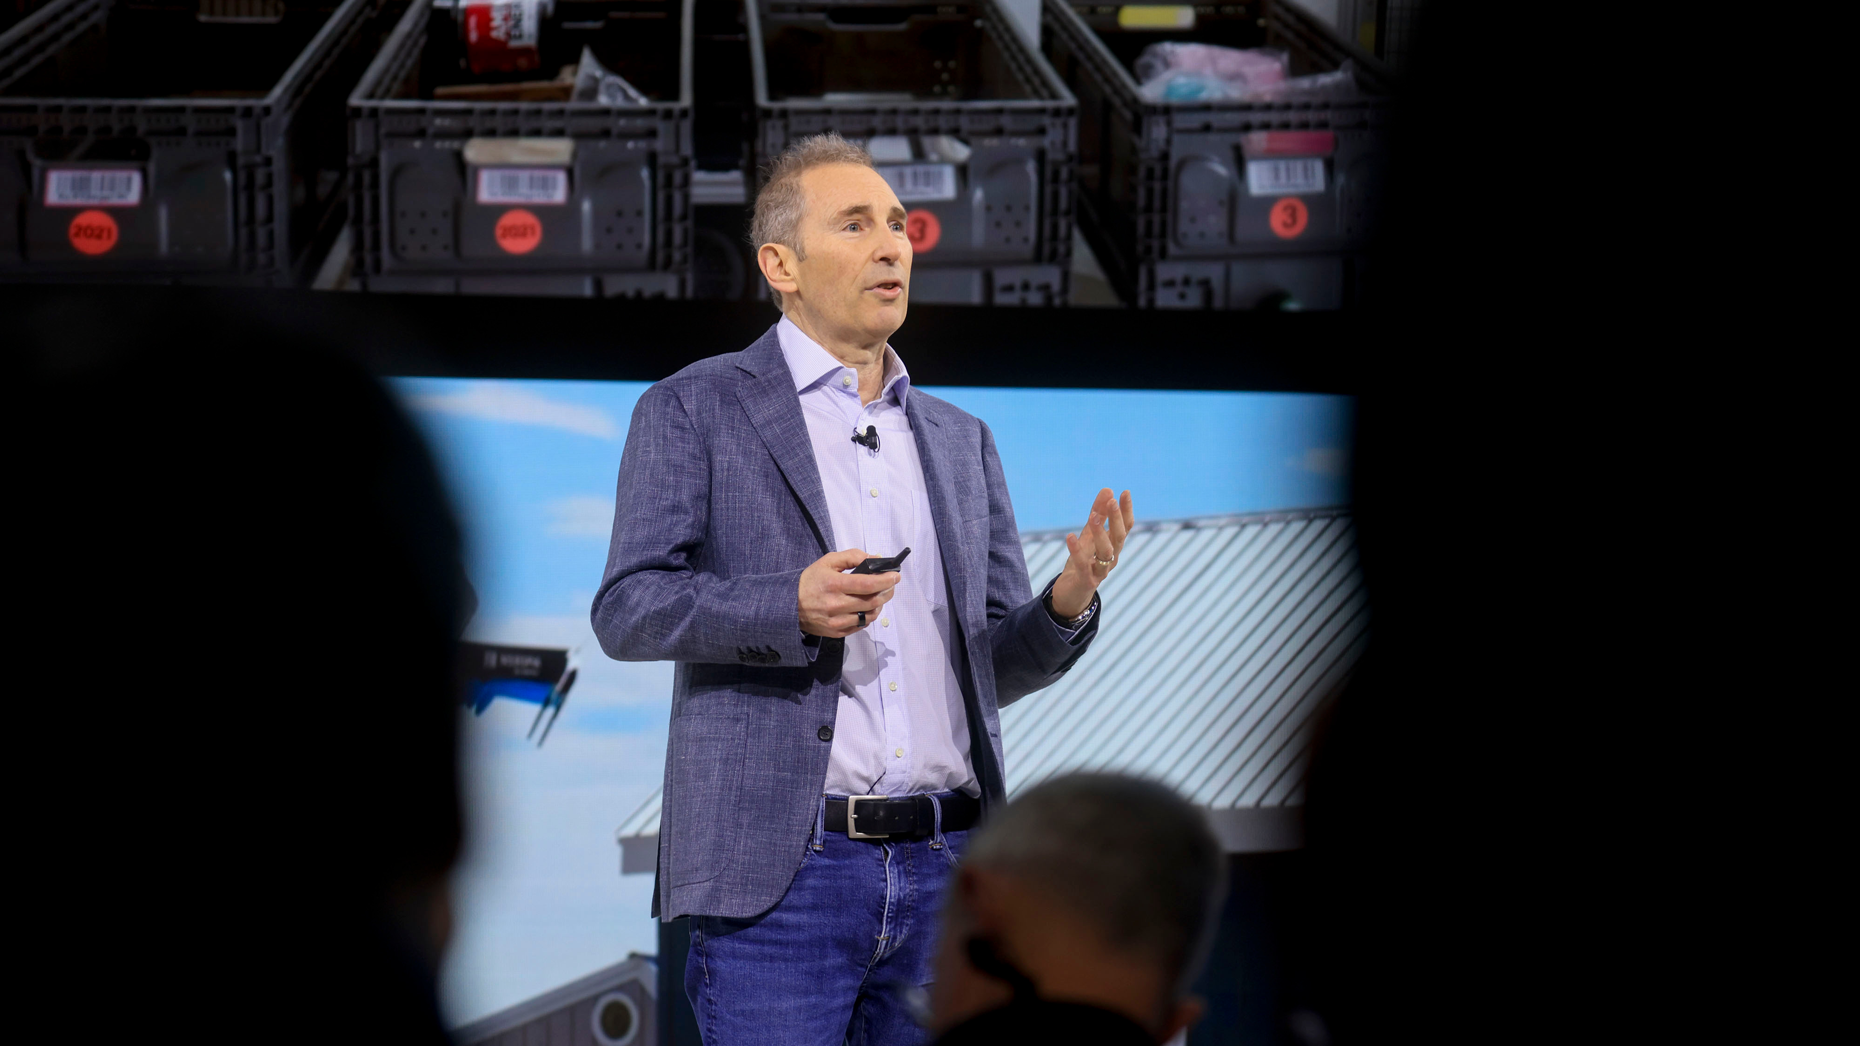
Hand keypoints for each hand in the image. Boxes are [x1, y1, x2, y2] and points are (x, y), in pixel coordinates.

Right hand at [799, 549, 899, 637]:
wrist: (789, 606)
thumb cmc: (810, 581)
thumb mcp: (827, 562)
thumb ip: (852, 556)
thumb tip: (874, 558)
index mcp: (834, 584)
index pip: (867, 584)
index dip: (885, 580)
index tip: (896, 576)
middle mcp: (836, 605)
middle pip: (872, 601)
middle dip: (887, 591)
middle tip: (891, 585)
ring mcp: (837, 621)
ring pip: (870, 615)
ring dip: (880, 604)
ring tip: (880, 595)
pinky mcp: (837, 632)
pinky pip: (861, 625)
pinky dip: (868, 615)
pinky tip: (867, 607)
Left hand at [1049, 488, 1132, 619]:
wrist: (1072, 594)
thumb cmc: (1084, 562)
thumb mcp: (1089, 536)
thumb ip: (1098, 515)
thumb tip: (1108, 489)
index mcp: (1114, 547)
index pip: (1125, 527)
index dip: (1126, 510)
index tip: (1125, 492)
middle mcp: (1112, 558)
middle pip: (1119, 538)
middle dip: (1116, 519)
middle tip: (1112, 501)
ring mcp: (1100, 571)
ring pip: (1106, 552)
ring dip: (1100, 533)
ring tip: (1092, 517)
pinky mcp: (1086, 580)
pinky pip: (1083, 564)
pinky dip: (1077, 551)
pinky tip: (1070, 537)